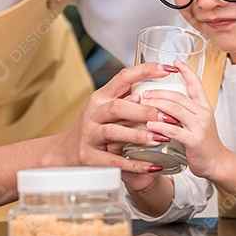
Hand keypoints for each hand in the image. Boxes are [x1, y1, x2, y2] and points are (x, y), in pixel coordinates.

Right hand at [50, 62, 175, 173]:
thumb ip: (128, 100)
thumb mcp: (108, 109)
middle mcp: (93, 113)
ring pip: (113, 132)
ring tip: (160, 138)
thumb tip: (153, 94)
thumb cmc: (95, 127)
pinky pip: (113, 160)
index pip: (123, 77)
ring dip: (138, 135)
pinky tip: (151, 166)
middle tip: (168, 117)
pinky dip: (133, 164)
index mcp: (101, 97)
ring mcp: (89, 134)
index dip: (146, 71)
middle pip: (117, 107)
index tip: (167, 69)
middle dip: (144, 111)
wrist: (67, 151)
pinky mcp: (89, 156)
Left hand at [142, 60, 232, 179]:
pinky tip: (149, 125)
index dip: (186, 71)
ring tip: (143, 104)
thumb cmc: (204, 144)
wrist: (217, 163)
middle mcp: (203, 113)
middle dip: (159, 92)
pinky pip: (173, 130)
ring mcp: (200, 126)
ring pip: (175, 109)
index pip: (196, 84)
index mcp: (204, 107)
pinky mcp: (194, 140)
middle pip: (178, 96)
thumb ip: (184, 112)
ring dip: (156, 105)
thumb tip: (164, 102)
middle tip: (145, 92)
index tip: (175, 62)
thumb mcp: (198, 122)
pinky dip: (159, 126)